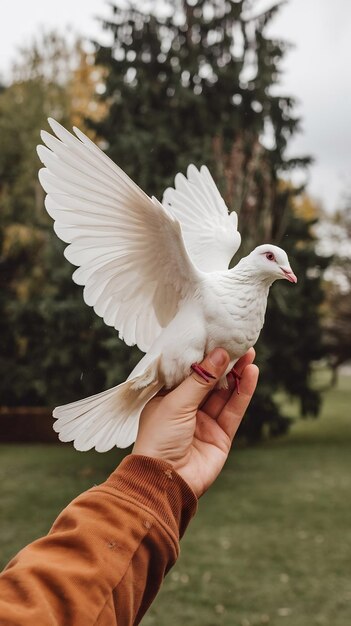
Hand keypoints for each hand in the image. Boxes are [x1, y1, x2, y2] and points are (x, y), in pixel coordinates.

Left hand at [132, 347, 258, 496]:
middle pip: (210, 380)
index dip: (203, 356)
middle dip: (224, 362)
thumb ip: (200, 379)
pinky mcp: (221, 436)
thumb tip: (219, 354)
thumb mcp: (176, 403)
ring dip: (237, 374)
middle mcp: (187, 408)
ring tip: (249, 354)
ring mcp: (205, 422)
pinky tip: (251, 374)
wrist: (165, 480)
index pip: (188, 371)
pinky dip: (244, 392)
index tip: (218, 338)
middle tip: (239, 342)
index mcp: (168, 397)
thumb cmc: (158, 439)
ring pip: (225, 393)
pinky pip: (234, 410)